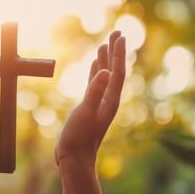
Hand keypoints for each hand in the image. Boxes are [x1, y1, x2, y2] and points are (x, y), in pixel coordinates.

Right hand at [56, 31, 125, 167]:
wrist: (74, 160)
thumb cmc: (79, 139)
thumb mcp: (85, 113)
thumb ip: (94, 91)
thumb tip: (105, 71)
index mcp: (109, 100)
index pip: (116, 72)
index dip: (118, 53)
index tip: (120, 35)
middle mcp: (107, 100)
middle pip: (113, 71)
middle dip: (115, 52)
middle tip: (117, 32)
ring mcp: (98, 104)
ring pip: (104, 77)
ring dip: (105, 61)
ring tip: (104, 45)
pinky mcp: (88, 108)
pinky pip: (94, 85)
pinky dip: (95, 73)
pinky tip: (94, 67)